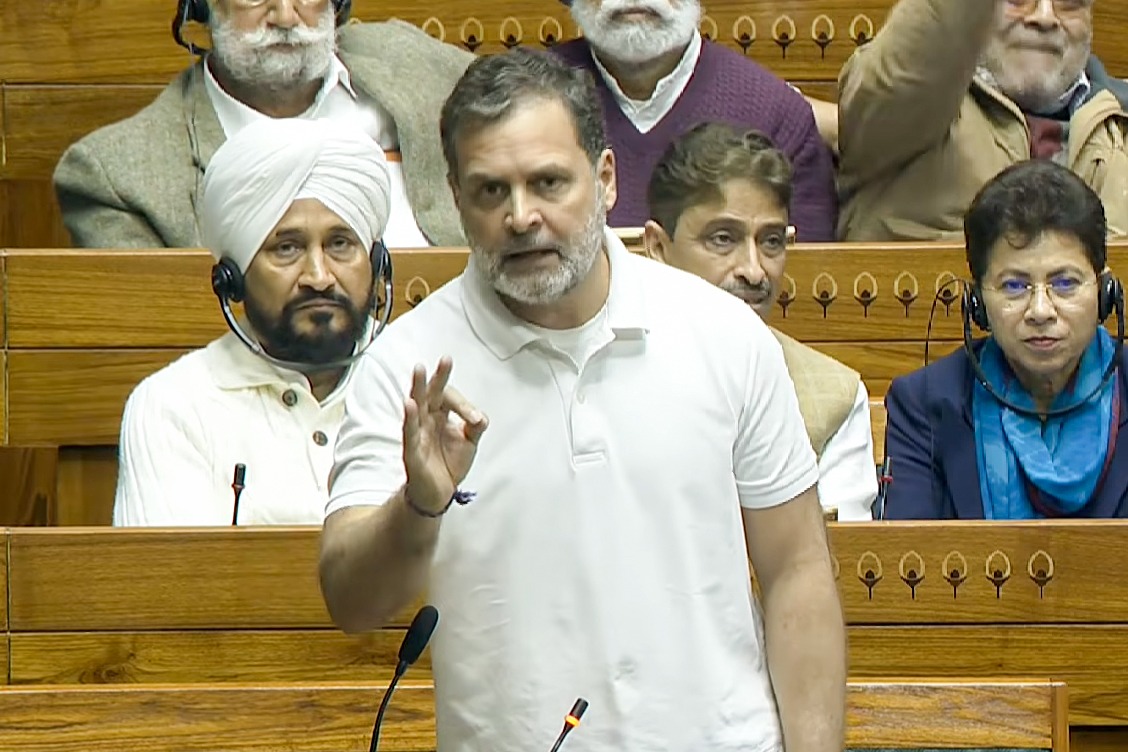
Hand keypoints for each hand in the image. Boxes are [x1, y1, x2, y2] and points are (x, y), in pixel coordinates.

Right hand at [402, 356, 487, 513]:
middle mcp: (427, 419)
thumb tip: (481, 417)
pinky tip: (409, 404)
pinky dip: (409, 418)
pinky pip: (409, 431)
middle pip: (432, 393)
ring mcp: (418, 432)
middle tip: (446, 359)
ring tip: (419, 369)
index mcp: (440, 414)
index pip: (450, 399)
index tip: (475, 420)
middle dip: (438, 376)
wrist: (438, 493)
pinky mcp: (411, 449)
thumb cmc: (449, 463)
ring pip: (417, 406)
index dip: (464, 406)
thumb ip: (475, 426)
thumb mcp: (469, 442)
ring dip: (418, 387)